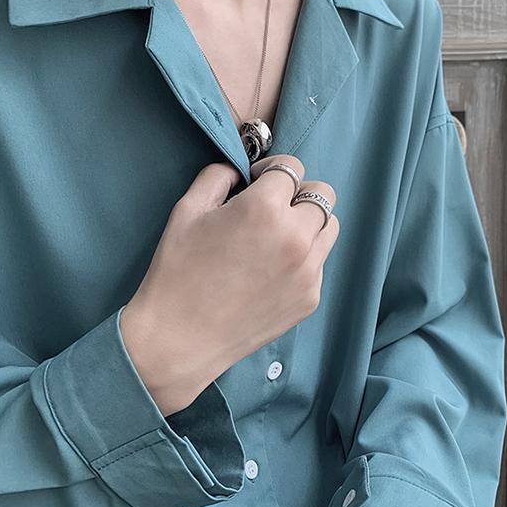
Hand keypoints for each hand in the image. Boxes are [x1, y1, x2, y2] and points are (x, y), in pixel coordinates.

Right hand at [120, 155, 338, 415]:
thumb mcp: (187, 210)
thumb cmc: (176, 272)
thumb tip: (239, 170)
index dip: (272, 170)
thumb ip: (218, 176)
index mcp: (265, 208)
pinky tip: (270, 272)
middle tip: (271, 208)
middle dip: (297, 194)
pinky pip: (318, 264)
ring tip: (276, 238)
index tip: (256, 183)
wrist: (179, 338)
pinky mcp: (310, 298)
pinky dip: (302, 259)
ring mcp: (308, 271)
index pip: (292, 168)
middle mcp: (296, 236)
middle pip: (322, 194)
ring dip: (308, 224)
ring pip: (329, 229)